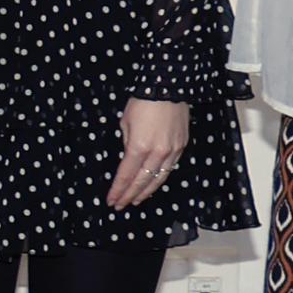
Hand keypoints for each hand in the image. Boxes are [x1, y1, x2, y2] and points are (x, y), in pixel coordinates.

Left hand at [106, 98, 191, 212]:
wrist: (169, 87)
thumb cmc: (143, 102)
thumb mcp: (125, 122)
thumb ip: (127, 144)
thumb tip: (129, 158)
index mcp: (139, 146)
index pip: (126, 175)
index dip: (118, 190)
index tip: (111, 200)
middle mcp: (157, 152)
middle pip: (142, 181)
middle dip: (129, 195)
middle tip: (120, 205)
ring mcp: (172, 151)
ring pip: (158, 179)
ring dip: (145, 192)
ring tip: (135, 201)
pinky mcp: (181, 147)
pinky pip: (169, 169)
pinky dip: (159, 179)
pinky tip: (152, 185)